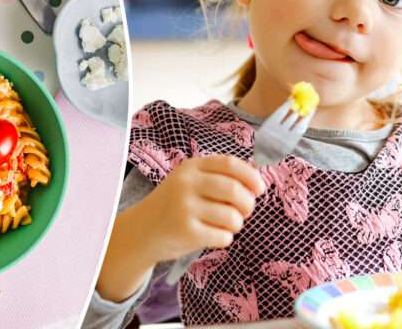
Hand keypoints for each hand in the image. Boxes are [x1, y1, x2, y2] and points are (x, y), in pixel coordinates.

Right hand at [130, 154, 265, 262]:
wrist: (142, 230)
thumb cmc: (173, 205)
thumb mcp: (189, 182)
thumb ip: (218, 177)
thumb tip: (256, 177)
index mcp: (190, 167)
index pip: (229, 163)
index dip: (251, 176)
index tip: (259, 188)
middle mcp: (186, 184)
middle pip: (235, 190)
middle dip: (247, 204)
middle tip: (244, 212)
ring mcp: (185, 208)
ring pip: (232, 216)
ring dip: (236, 224)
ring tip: (225, 225)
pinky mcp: (186, 232)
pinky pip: (223, 237)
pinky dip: (224, 239)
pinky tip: (211, 236)